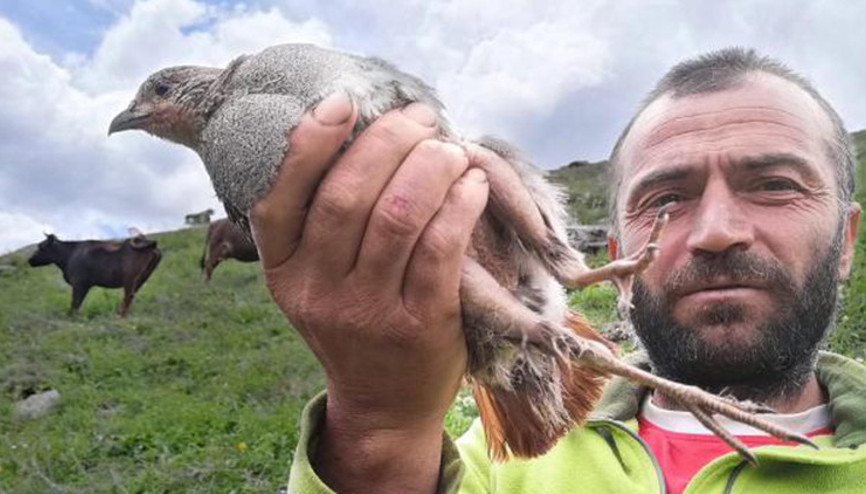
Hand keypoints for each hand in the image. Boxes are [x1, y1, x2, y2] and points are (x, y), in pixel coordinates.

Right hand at [249, 93, 488, 492]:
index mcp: (283, 271)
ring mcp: (367, 312)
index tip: (343, 102)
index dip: (308, 143)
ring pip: (397, 216)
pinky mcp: (419, 325)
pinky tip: (472, 185)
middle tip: (421, 118)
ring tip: (450, 148)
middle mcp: (317, 291)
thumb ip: (322, 224)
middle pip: (347, 196)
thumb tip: (365, 135)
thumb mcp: (316, 282)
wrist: (382, 405)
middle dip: (389, 142)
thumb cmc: (354, 324)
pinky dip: (460, 205)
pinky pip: (440, 249)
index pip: (277, 199)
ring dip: (430, 167)